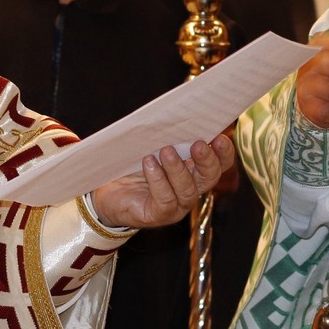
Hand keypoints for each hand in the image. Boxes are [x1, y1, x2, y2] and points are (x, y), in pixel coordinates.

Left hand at [90, 136, 235, 227]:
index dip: (224, 153)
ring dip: (178, 169)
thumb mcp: (152, 145)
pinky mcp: (158, 215)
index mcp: (194, 171)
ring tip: (166, 150)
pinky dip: (158, 179)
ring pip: (188, 190)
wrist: (105, 190)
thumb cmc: (132, 164)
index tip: (220, 137)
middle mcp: (190, 189)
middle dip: (207, 160)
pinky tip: (149, 163)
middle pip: (210, 178)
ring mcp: (176, 205)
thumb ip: (167, 134)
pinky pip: (165, 199)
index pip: (219, 164)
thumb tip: (174, 113)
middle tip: (198, 144)